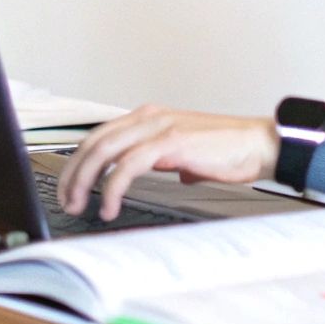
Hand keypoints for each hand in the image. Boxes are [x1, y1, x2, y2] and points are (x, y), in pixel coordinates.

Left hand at [56, 106, 280, 220]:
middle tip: (66, 200)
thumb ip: (169, 159)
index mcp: (149, 117)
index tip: (69, 187)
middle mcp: (148, 117)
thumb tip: (168, 173)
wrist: (258, 144)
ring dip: (85, 182)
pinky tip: (110, 206)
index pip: (99, 136)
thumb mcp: (187, 152)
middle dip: (72, 174)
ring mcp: (158, 127)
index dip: (77, 162)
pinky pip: (128, 165)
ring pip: (104, 152)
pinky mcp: (170, 143)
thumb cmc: (229, 150)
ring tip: (80, 205)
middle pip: (93, 142)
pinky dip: (113, 187)